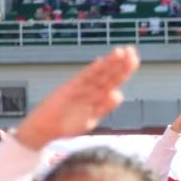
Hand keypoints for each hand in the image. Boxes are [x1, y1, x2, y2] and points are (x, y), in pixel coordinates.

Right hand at [15, 46, 138, 149]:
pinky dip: (92, 71)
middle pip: (109, 74)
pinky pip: (83, 79)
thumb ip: (105, 107)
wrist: (46, 130)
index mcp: (98, 96)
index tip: (135, 59)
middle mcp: (91, 89)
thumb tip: (118, 94)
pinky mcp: (69, 89)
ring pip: (98, 74)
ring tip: (120, 52)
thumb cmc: (67, 124)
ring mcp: (80, 88)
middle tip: (132, 50)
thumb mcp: (92, 118)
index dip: (125, 70)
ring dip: (109, 63)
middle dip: (121, 63)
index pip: (115, 80)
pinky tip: (101, 62)